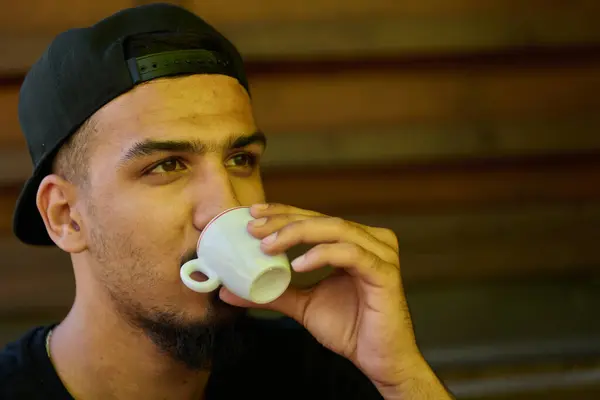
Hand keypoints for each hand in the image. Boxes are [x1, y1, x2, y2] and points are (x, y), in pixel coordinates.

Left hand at [219, 203, 449, 396]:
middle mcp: (368, 241)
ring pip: (336, 229)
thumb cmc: (349, 328)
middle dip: (284, 221)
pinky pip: (351, 254)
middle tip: (253, 228)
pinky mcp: (384, 272)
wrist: (378, 359)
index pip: (314, 219)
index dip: (283, 212)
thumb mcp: (302, 305)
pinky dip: (322, 254)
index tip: (253, 214)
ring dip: (299, 233)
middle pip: (322, 219)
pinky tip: (298, 264)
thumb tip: (229, 292)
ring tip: (269, 246)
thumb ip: (272, 293)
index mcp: (351, 243)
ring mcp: (379, 254)